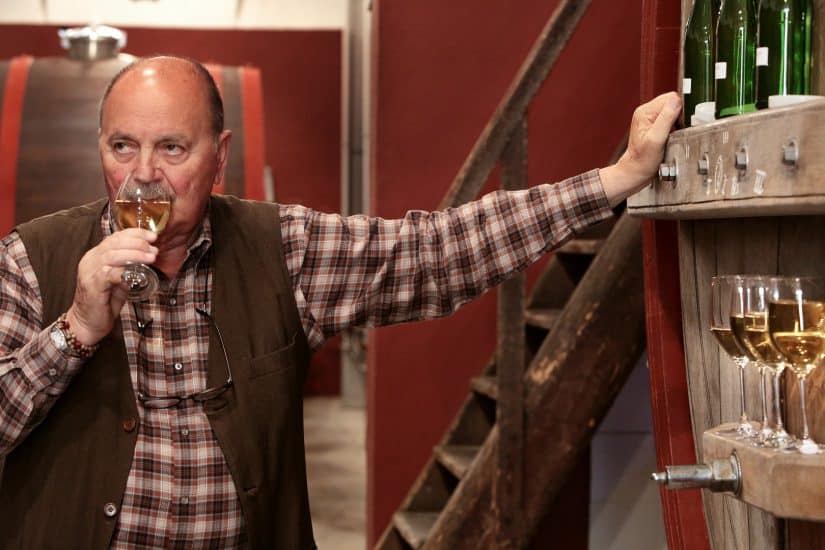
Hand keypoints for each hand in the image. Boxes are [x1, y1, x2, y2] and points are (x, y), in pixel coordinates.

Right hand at [65, 229, 157, 344]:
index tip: (152, 236)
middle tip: (153, 248)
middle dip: (137, 243)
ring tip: (151, 257)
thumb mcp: (120, 280)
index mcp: (96, 255)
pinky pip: (108, 273)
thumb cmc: (105, 301)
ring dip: (134, 254)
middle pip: (114, 243)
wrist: (88, 323)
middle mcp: (91, 260)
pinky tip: (137, 273)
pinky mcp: (92, 285)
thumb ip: (130, 268)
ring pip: (112, 255)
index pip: (115, 237)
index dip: (135, 234)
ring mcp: (89, 271)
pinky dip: (124, 271)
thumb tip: (148, 257)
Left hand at [600, 91, 681, 205]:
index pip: (671, 98)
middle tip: (675, 132)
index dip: (680, 110)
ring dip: (677, 122)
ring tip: (671, 136)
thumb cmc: (642, 160)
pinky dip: (675, 127)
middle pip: (673, 103)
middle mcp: (646, 112)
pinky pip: (671, 119)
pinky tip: (670, 137)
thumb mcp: (656, 140)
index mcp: (645, 112)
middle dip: (679, 116)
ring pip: (674, 111)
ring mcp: (650, 118)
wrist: (635, 171)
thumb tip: (676, 101)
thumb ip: (666, 118)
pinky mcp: (655, 124)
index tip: (679, 125)